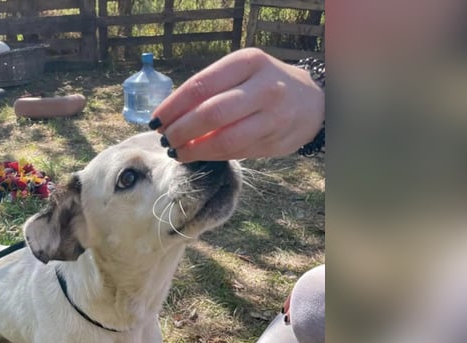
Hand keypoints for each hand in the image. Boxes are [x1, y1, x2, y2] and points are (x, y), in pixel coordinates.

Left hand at [151, 48, 323, 161]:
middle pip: (210, 114)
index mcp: (248, 62)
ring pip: (224, 140)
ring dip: (193, 149)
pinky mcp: (275, 142)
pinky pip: (235, 153)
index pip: (200, 86)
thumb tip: (167, 115)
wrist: (312, 102)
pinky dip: (210, 156)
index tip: (155, 119)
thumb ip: (209, 89)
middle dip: (180, 130)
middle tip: (165, 139)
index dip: (172, 107)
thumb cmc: (262, 85)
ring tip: (176, 151)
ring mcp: (272, 117)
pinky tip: (197, 154)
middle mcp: (264, 87)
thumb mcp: (240, 73)